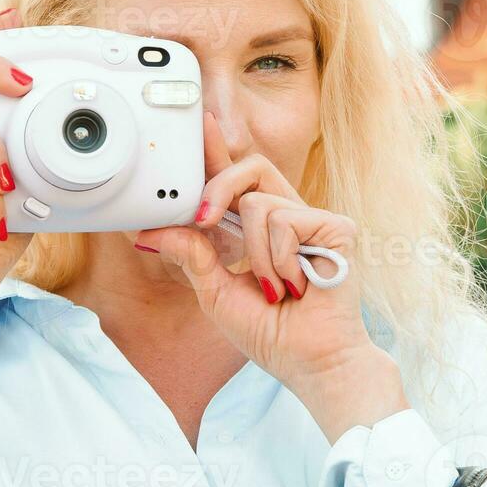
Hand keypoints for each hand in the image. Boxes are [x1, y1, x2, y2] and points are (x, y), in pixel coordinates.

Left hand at [133, 112, 408, 441]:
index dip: (219, 151)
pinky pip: (284, 219)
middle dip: (219, 187)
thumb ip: (190, 256)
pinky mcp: (335, 227)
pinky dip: (277, 258)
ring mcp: (313, 222)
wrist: (311, 362)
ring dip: (253, 254)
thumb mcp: (215, 293)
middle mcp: (288, 218)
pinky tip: (294, 284)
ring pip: (259, 202)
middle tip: (203, 218)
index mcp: (261, 231)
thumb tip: (151, 231)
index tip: (202, 124)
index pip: (237, 181)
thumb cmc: (272, 334)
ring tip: (273, 288)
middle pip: (252, 167)